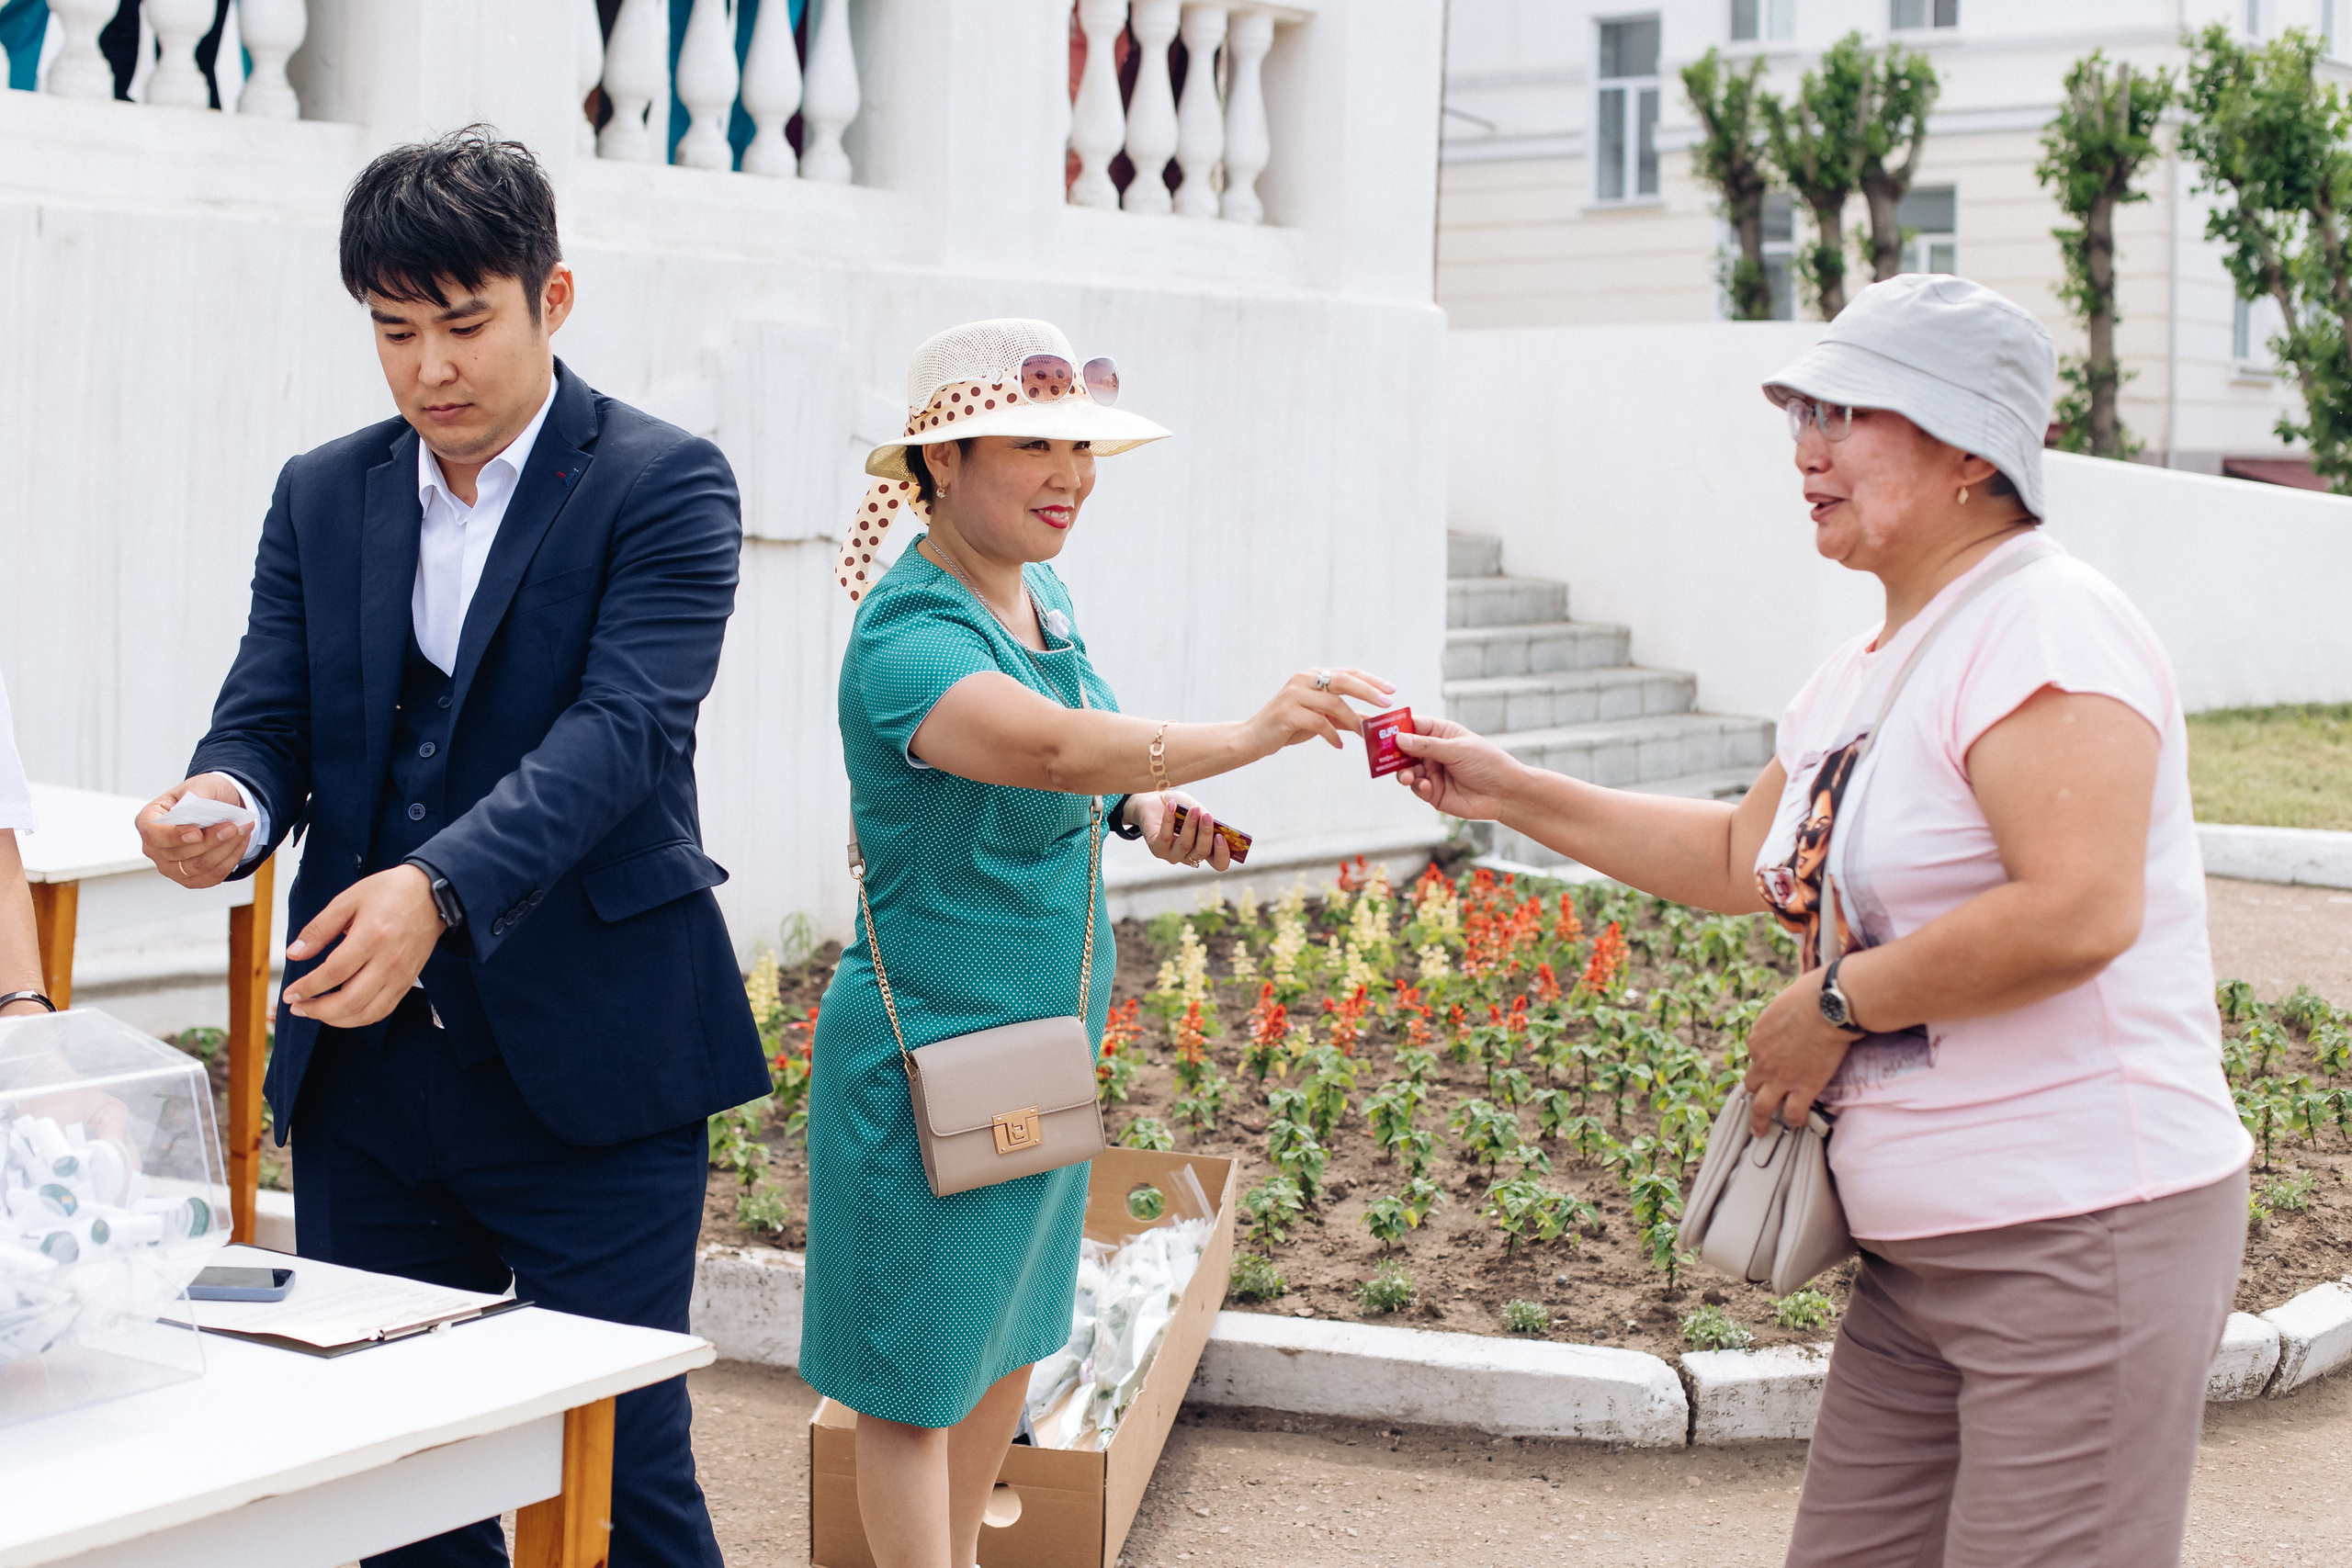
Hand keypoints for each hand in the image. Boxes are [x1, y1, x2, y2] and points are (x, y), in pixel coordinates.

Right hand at [136, 774, 255, 889]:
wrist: (218, 806)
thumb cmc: (204, 795)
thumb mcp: (201, 785)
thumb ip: (197, 796)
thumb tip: (197, 808)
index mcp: (148, 820)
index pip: (154, 834)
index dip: (175, 836)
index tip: (197, 832)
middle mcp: (154, 848)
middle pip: (180, 853)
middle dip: (212, 840)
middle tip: (235, 826)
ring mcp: (170, 866)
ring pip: (199, 866)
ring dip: (226, 849)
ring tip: (243, 830)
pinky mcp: (189, 878)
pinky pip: (212, 876)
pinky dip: (231, 860)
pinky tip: (241, 843)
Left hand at [281, 865, 446, 1028]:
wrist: (432, 895)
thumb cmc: (390, 892)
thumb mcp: (348, 900)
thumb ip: (319, 929)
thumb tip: (295, 954)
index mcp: (371, 937)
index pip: (333, 974)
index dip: (307, 988)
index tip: (290, 993)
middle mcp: (388, 961)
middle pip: (349, 1000)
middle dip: (318, 1010)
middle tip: (298, 1008)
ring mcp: (401, 975)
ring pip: (367, 1013)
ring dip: (338, 1020)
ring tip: (318, 1013)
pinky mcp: (408, 981)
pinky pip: (383, 1010)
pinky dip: (360, 1018)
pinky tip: (344, 1013)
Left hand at [1131, 791, 1231, 870]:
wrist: (1156, 801)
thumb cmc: (1181, 807)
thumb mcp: (1199, 810)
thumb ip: (1206, 819)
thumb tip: (1210, 822)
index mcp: (1204, 849)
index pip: (1219, 863)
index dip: (1222, 854)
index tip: (1221, 837)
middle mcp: (1189, 857)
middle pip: (1202, 853)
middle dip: (1206, 834)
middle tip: (1207, 817)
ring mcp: (1172, 855)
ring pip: (1185, 845)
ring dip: (1190, 825)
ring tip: (1193, 809)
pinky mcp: (1157, 849)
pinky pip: (1165, 836)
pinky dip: (1169, 820)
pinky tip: (1172, 805)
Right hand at [1242, 668, 1394, 757]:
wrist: (1254, 737)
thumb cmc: (1290, 726)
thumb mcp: (1320, 718)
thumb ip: (1344, 717)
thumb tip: (1373, 722)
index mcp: (1313, 676)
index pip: (1348, 673)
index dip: (1371, 681)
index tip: (1391, 691)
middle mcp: (1304, 680)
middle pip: (1343, 681)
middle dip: (1368, 692)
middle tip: (1387, 704)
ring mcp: (1294, 695)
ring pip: (1333, 703)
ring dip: (1352, 720)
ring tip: (1363, 734)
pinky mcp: (1287, 713)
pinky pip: (1318, 723)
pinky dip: (1332, 735)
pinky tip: (1339, 745)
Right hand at [1389, 718, 1525, 821]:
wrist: (1504, 793)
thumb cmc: (1486, 763)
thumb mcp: (1457, 749)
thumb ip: (1427, 745)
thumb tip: (1399, 738)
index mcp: (1440, 734)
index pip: (1413, 726)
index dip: (1396, 728)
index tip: (1380, 731)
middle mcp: (1433, 752)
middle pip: (1404, 750)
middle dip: (1393, 754)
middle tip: (1383, 757)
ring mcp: (1432, 772)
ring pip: (1406, 770)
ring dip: (1403, 772)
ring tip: (1407, 776)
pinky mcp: (1433, 792)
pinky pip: (1417, 788)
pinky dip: (1418, 786)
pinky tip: (1427, 786)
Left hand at [1742, 968, 1857, 1136]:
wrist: (1827, 1006)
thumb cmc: (1811, 995)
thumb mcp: (1785, 1003)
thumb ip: (1783, 1016)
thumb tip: (1792, 1013)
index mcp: (1756, 1038)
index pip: (1755, 1057)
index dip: (1765, 1062)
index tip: (1774, 1065)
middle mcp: (1762, 1061)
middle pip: (1751, 1083)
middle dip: (1756, 1091)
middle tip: (1759, 1100)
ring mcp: (1780, 1078)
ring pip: (1761, 1108)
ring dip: (1760, 1121)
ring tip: (1760, 1132)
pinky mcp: (1802, 1088)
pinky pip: (1793, 1113)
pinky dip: (1794, 1120)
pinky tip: (1797, 1123)